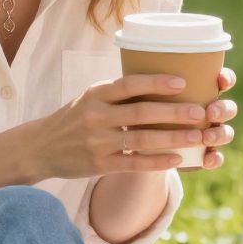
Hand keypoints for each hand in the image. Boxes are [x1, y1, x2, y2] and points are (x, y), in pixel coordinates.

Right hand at [23, 66, 237, 181]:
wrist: (40, 148)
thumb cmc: (75, 118)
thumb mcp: (90, 97)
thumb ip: (119, 92)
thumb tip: (162, 78)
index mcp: (96, 94)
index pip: (129, 84)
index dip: (156, 82)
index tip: (183, 81)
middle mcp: (96, 116)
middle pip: (141, 112)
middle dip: (175, 112)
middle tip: (201, 112)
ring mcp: (97, 142)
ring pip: (142, 139)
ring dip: (173, 138)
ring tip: (197, 136)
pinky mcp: (99, 165)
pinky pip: (133, 164)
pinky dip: (157, 162)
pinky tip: (177, 160)